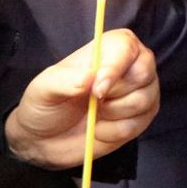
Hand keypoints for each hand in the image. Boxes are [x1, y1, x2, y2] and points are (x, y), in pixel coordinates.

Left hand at [4, 29, 159, 168]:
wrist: (45, 140)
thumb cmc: (46, 104)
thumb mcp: (43, 89)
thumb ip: (64, 80)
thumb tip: (90, 78)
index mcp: (110, 48)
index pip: (126, 47)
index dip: (114, 69)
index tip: (96, 91)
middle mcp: (132, 65)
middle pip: (143, 73)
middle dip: (114, 94)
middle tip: (92, 100)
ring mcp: (142, 91)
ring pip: (142, 101)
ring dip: (112, 114)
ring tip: (93, 113)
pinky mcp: (142, 117)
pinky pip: (137, 125)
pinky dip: (113, 132)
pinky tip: (99, 127)